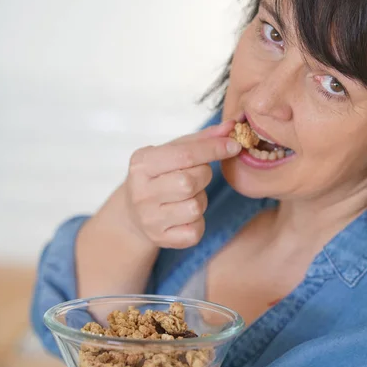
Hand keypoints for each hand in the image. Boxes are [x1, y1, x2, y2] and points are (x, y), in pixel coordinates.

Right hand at [124, 120, 240, 248]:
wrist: (133, 213)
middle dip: (203, 176)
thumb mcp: (173, 152)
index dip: (214, 149)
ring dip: (201, 200)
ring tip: (188, 196)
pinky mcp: (160, 239)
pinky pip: (195, 231)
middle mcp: (141, 192)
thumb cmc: (160, 175)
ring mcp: (149, 219)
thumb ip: (202, 139)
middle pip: (190, 182)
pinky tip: (185, 216)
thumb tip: (232, 126)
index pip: (185, 155)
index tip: (234, 145)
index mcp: (142, 164)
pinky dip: (198, 222)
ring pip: (195, 208)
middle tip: (197, 175)